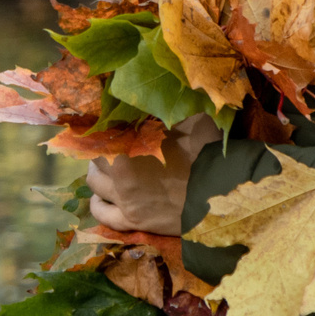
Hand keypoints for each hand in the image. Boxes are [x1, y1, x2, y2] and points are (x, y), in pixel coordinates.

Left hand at [88, 115, 222, 235]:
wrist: (220, 192)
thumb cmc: (205, 152)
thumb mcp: (188, 118)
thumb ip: (163, 109)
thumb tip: (152, 95)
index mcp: (128, 145)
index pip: (100, 134)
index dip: (102, 129)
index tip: (108, 124)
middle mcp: (119, 173)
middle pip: (95, 158)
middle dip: (100, 150)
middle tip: (110, 145)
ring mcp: (125, 199)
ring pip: (94, 185)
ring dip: (97, 174)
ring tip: (104, 169)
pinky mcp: (133, 221)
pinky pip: (103, 216)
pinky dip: (98, 206)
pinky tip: (100, 199)